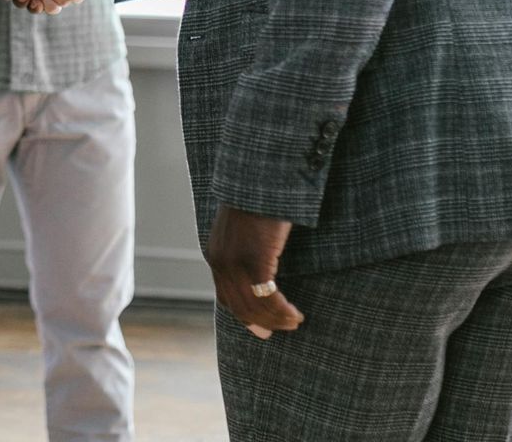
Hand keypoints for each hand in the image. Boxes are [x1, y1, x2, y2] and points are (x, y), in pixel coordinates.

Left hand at [205, 205, 303, 338]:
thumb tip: (258, 272)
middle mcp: (221, 262)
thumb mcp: (242, 230)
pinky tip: (295, 312)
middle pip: (240, 307)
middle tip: (285, 328)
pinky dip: (282, 310)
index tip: (262, 330)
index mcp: (215, 255)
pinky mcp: (254, 260)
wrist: (257, 181)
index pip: (226, 298)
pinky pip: (268, 297)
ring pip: (255, 306)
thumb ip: (242, 250)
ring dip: (277, 319)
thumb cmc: (256, 202)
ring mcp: (235, 263)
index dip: (246, 317)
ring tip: (295, 321)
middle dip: (264, 323)